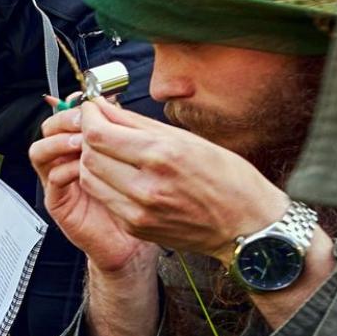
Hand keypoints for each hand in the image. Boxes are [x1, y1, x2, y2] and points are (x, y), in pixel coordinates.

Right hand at [28, 106, 156, 275]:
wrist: (131, 240)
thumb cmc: (135, 199)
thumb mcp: (130, 157)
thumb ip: (118, 131)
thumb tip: (109, 99)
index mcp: (79, 145)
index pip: (65, 116)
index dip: (72, 105)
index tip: (87, 99)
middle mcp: (64, 160)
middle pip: (47, 129)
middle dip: (63, 119)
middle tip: (84, 120)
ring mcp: (57, 181)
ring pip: (40, 151)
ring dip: (59, 142)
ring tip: (81, 142)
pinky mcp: (58, 202)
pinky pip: (51, 179)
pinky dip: (65, 169)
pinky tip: (84, 168)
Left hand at [74, 99, 287, 260]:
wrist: (248, 225)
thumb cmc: (228, 178)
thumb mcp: (187, 139)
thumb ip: (139, 124)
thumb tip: (105, 108)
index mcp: (163, 156)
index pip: (99, 134)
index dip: (88, 117)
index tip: (91, 109)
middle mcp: (147, 186)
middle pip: (90, 156)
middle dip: (88, 137)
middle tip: (99, 128)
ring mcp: (139, 211)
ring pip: (90, 178)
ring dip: (92, 161)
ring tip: (109, 151)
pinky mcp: (136, 227)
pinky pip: (105, 199)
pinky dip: (105, 183)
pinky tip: (120, 174)